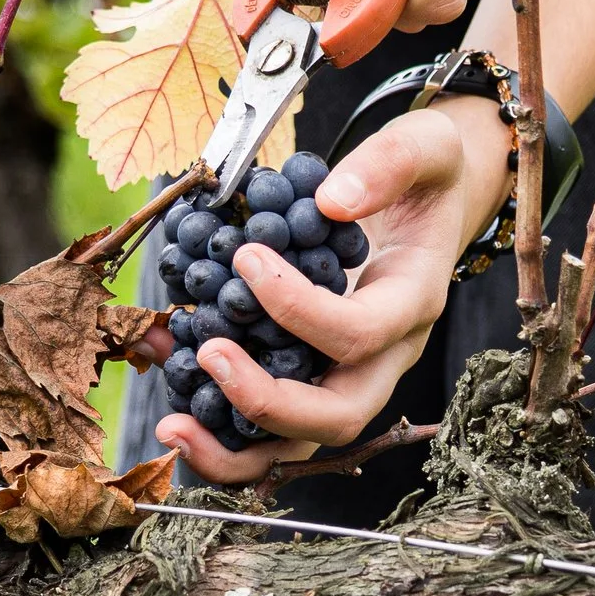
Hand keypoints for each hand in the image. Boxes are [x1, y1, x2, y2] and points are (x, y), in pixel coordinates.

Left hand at [153, 100, 509, 481]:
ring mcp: (348, 380)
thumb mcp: (425, 146)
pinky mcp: (313, 383)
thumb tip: (333, 199)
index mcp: (410, 304)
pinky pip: (266, 429)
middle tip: (208, 353)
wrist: (426, 208)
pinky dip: (215, 425)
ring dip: (233, 449)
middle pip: (337, 416)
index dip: (300, 309)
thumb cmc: (423, 178)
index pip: (360, 333)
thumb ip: (388, 165)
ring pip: (299, 446)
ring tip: (171, 425)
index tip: (247, 260)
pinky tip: (168, 378)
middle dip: (267, 400)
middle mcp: (384, 358)